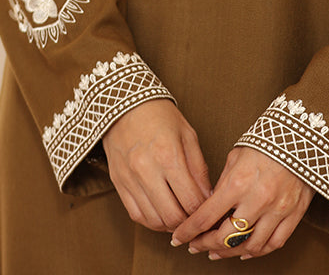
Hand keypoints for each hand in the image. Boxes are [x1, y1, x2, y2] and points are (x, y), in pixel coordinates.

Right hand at [102, 99, 211, 232]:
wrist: (123, 104)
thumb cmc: (159, 115)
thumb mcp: (187, 134)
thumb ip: (199, 167)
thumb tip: (208, 195)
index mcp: (168, 155)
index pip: (191, 200)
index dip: (204, 210)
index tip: (209, 208)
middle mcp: (147, 170)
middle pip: (173, 216)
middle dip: (189, 221)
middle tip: (196, 215)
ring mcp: (130, 179)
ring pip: (154, 221)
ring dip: (171, 225)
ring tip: (181, 215)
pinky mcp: (119, 184)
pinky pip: (137, 215)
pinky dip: (152, 221)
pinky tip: (163, 213)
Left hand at [170, 146, 313, 259]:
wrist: (301, 136)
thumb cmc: (265, 142)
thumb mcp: (236, 157)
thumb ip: (223, 184)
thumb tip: (209, 206)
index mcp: (238, 182)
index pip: (206, 216)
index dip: (189, 231)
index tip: (178, 238)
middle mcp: (257, 199)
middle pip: (225, 237)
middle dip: (205, 244)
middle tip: (196, 246)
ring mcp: (277, 210)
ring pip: (249, 246)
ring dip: (229, 252)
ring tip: (217, 251)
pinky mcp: (294, 214)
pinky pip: (274, 243)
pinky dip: (258, 251)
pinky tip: (246, 251)